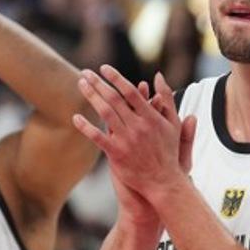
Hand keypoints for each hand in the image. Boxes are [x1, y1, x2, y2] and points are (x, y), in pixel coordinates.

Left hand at [72, 67, 194, 203]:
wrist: (163, 181)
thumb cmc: (168, 151)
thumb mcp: (173, 122)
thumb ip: (167, 98)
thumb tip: (158, 75)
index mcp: (151, 116)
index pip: (130, 91)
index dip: (116, 78)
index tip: (104, 68)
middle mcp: (138, 126)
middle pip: (114, 98)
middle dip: (98, 83)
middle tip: (85, 72)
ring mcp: (126, 140)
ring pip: (105, 113)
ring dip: (91, 97)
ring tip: (80, 85)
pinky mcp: (116, 154)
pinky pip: (97, 137)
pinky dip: (86, 126)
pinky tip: (75, 117)